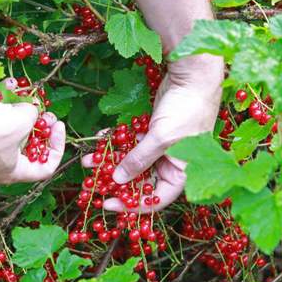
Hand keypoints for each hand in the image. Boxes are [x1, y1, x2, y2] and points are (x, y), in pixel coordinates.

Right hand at [0, 102, 65, 183]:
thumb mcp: (21, 120)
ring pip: (6, 138)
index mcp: (13, 173)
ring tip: (21, 101)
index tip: (58, 126)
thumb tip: (31, 111)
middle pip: (26, 151)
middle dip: (37, 129)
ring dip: (16, 119)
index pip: (45, 168)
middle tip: (42, 111)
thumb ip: (33, 116)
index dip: (57, 146)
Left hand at [84, 54, 223, 211]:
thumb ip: (139, 160)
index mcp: (180, 172)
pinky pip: (131, 141)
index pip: (155, 199)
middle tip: (92, 183)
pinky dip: (116, 141)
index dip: (131, 205)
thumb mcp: (161, 138)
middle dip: (116, 180)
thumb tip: (118, 180)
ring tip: (88, 160)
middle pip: (140, 180)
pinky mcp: (151, 130)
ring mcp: (160, 146)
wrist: (193, 76)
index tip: (108, 204)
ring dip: (110, 160)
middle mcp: (170, 163)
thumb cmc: (187, 110)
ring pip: (131, 160)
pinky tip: (100, 140)